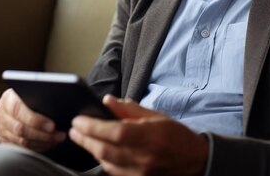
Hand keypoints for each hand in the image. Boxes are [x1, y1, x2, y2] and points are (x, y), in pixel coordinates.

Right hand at [0, 88, 66, 151]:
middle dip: (42, 134)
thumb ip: (40, 98)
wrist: (21, 100)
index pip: (18, 110)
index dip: (36, 120)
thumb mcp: (34, 91)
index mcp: (7, 98)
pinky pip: (20, 149)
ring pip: (21, 141)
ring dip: (42, 142)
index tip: (52, 125)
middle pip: (20, 129)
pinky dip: (37, 148)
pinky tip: (48, 144)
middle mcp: (1, 113)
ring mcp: (0, 128)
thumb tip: (56, 107)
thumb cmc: (32, 94)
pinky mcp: (4, 139)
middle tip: (58, 135)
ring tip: (57, 139)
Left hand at [69, 95, 208, 175]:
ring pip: (106, 163)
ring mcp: (140, 172)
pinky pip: (114, 173)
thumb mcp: (156, 116)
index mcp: (150, 136)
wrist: (195, 161)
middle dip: (85, 139)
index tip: (79, 120)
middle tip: (74, 129)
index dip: (93, 127)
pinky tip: (99, 151)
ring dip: (92, 150)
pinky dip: (103, 161)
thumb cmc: (176, 136)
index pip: (114, 132)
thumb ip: (130, 109)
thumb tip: (107, 100)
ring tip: (83, 138)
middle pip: (105, 150)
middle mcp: (144, 157)